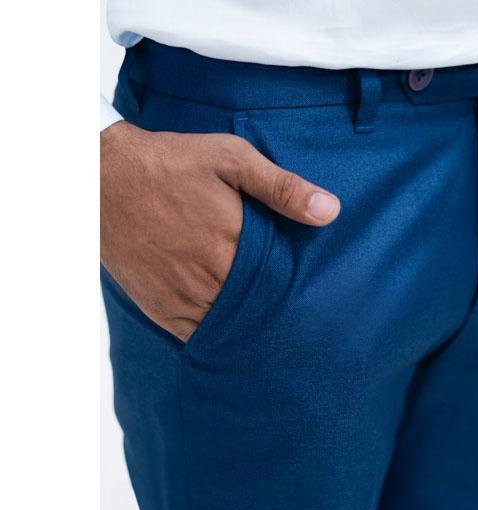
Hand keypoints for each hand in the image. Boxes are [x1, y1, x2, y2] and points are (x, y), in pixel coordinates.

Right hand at [100, 121, 339, 340]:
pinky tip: (230, 335)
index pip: (280, 284)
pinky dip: (215, 337)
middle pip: (257, 309)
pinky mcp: (159, 305)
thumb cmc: (171, 163)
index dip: (298, 294)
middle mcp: (211, 276)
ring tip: (271, 334)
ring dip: (249, 329)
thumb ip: (281, 187)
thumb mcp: (232, 159)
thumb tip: (331, 211)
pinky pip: (195, 334)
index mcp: (234, 243)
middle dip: (276, 314)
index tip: (313, 300)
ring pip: (229, 327)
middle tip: (300, 325)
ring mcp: (183, 295)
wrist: (102, 177)